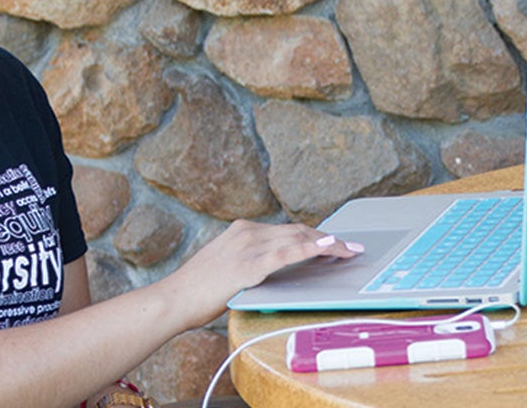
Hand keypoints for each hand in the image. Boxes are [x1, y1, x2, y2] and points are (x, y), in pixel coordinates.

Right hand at [161, 219, 362, 327]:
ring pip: (297, 239)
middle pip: (298, 230)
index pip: (288, 229)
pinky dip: (310, 248)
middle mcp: (247, 232)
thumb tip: (274, 268)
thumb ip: (250, 261)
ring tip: (349, 251)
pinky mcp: (249, 265)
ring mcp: (248, 246)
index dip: (315, 235)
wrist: (174, 298)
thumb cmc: (198, 289)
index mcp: (242, 230)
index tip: (335, 241)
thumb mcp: (227, 266)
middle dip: (328, 238)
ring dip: (328, 244)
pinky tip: (327, 247)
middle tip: (352, 247)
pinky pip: (286, 253)